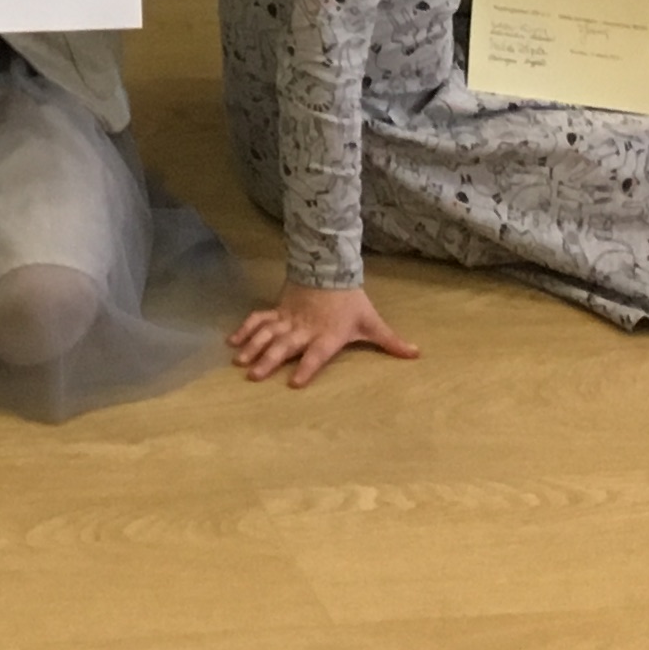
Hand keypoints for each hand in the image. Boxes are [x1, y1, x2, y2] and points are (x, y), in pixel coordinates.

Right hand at [229, 281, 417, 384]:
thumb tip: (416, 354)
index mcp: (327, 336)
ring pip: (268, 333)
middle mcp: (305, 329)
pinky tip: (232, 340)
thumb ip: (390, 341)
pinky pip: (260, 319)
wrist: (330, 267)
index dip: (307, 368)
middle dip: (268, 360)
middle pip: (285, 346)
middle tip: (253, 375)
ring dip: (253, 346)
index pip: (316, 355)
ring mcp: (289, 318)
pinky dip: (246, 328)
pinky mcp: (279, 309)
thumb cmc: (351, 300)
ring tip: (239, 362)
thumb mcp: (371, 322)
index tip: (294, 382)